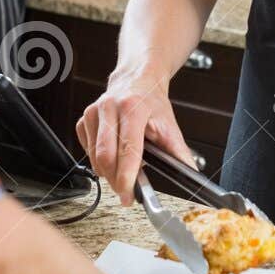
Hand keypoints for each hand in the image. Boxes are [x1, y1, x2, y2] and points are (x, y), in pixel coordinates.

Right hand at [76, 72, 192, 203]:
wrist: (136, 80)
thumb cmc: (151, 102)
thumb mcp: (169, 125)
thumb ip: (179, 152)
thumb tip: (191, 174)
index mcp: (133, 108)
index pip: (127, 148)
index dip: (126, 175)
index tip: (128, 193)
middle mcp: (109, 108)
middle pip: (105, 157)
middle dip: (115, 180)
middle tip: (126, 192)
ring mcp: (93, 113)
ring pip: (94, 157)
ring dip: (108, 172)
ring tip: (123, 170)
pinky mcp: (83, 119)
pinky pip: (87, 151)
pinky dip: (99, 161)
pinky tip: (113, 155)